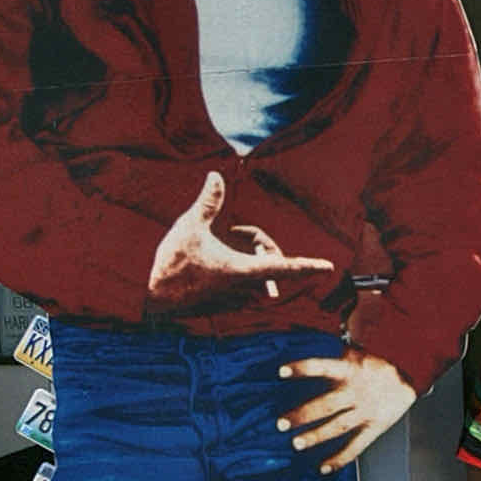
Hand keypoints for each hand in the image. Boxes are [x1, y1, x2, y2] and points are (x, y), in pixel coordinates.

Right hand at [147, 172, 334, 314]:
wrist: (151, 300)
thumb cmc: (172, 265)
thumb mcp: (189, 227)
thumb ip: (208, 203)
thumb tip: (216, 175)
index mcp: (243, 270)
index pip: (285, 267)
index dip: (308, 265)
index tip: (328, 267)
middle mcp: (245, 289)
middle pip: (270, 262)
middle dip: (261, 242)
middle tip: (234, 230)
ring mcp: (236, 300)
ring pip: (258, 275)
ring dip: (250, 257)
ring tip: (225, 243)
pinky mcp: (226, 305)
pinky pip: (243, 285)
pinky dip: (237, 270)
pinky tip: (213, 262)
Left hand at [277, 351, 417, 471]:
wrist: (409, 374)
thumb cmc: (374, 364)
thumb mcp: (355, 354)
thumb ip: (333, 358)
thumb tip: (303, 353)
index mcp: (350, 370)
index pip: (322, 367)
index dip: (303, 368)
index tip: (281, 372)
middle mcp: (356, 392)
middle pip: (327, 405)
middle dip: (303, 414)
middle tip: (281, 424)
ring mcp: (365, 411)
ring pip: (338, 427)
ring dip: (316, 436)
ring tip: (296, 444)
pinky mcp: (374, 427)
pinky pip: (356, 445)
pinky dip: (340, 458)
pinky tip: (323, 468)